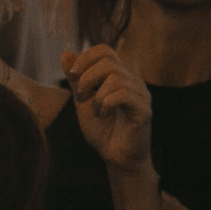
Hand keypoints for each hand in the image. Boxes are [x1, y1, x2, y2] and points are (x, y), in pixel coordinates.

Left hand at [63, 45, 152, 173]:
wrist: (116, 157)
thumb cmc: (103, 130)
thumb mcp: (83, 102)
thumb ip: (76, 80)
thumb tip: (65, 53)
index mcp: (119, 77)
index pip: (104, 51)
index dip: (85, 58)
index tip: (73, 75)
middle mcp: (133, 81)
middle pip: (108, 61)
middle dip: (87, 77)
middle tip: (80, 97)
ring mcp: (141, 95)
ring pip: (115, 78)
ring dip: (96, 95)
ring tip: (94, 110)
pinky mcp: (144, 110)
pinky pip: (123, 95)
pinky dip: (106, 104)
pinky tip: (103, 115)